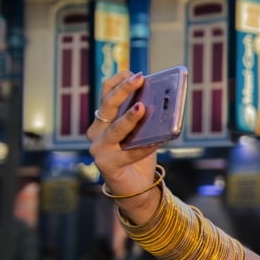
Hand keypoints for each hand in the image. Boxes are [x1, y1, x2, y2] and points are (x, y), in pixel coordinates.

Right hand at [86, 71, 157, 196]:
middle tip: (140, 78)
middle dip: (124, 90)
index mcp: (103, 120)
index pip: (106, 93)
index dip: (119, 81)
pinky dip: (144, 147)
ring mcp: (99, 148)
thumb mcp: (143, 132)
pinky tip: (157, 141)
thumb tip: (163, 99)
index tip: (135, 72)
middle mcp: (96, 132)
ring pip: (115, 129)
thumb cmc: (139, 155)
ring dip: (130, 118)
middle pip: (108, 106)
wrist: (135, 187)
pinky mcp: (107, 165)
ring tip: (142, 108)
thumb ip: (146, 118)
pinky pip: (129, 153)